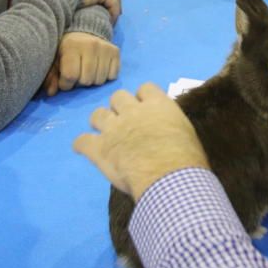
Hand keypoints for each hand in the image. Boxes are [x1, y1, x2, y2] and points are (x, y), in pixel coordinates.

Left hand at [41, 32, 119, 96]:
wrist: (85, 32)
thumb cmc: (67, 49)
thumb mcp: (55, 60)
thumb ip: (51, 76)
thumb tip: (51, 93)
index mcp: (72, 46)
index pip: (70, 75)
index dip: (66, 84)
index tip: (64, 81)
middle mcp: (91, 45)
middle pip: (86, 80)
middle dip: (79, 83)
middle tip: (77, 76)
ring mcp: (105, 48)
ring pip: (100, 80)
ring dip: (92, 81)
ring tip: (87, 72)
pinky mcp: (115, 52)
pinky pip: (112, 76)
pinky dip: (106, 77)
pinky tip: (99, 69)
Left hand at [73, 83, 209, 199]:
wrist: (169, 179)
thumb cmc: (186, 160)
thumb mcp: (186, 134)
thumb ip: (171, 125)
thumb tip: (168, 131)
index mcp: (157, 105)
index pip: (145, 88)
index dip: (143, 98)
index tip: (145, 109)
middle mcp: (133, 111)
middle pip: (118, 96)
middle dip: (120, 107)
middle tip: (125, 122)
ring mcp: (113, 128)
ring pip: (97, 114)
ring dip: (100, 122)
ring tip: (104, 133)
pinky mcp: (99, 148)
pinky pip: (81, 141)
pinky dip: (81, 144)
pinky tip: (82, 148)